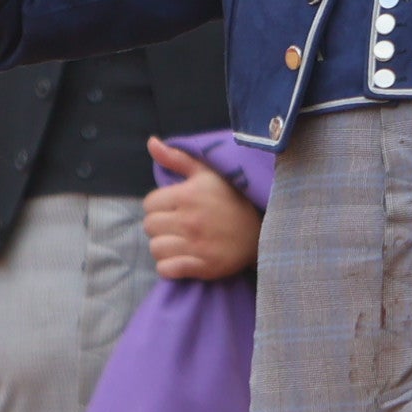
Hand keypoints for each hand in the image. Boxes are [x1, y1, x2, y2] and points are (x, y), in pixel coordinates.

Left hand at [142, 139, 263, 280]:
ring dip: (164, 246)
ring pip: (156, 248)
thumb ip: (177, 158)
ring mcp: (196, 245)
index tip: (174, 208)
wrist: (262, 231)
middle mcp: (190, 220)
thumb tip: (151, 142)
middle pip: (149, 226)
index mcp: (188, 195)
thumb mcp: (207, 173)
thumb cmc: (232, 199)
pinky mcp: (202, 267)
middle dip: (160, 225)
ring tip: (180, 241)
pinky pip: (166, 270)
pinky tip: (183, 258)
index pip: (150, 204)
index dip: (160, 205)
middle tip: (177, 225)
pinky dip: (170, 267)